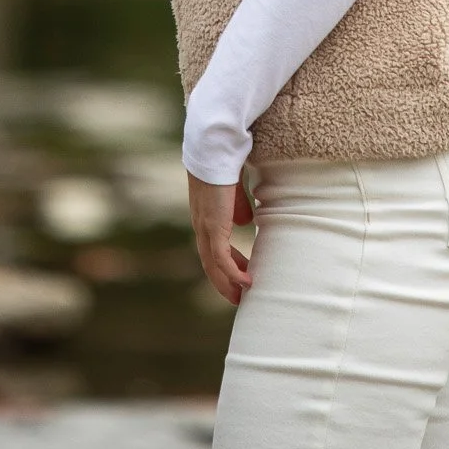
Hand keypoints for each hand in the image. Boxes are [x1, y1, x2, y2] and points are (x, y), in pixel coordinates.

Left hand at [189, 172, 254, 304]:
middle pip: (210, 264)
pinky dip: (232, 273)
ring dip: (227, 284)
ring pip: (213, 266)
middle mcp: (201, 226)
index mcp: (205, 218)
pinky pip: (221, 258)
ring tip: (241, 297)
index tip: (242, 277)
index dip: (226, 266)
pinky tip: (245, 282)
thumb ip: (237, 207)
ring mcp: (205, 228)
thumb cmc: (225, 164)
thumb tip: (246, 222)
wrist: (214, 151)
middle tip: (239, 297)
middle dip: (224, 282)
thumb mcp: (233, 191)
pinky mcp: (213, 226)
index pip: (213, 249)